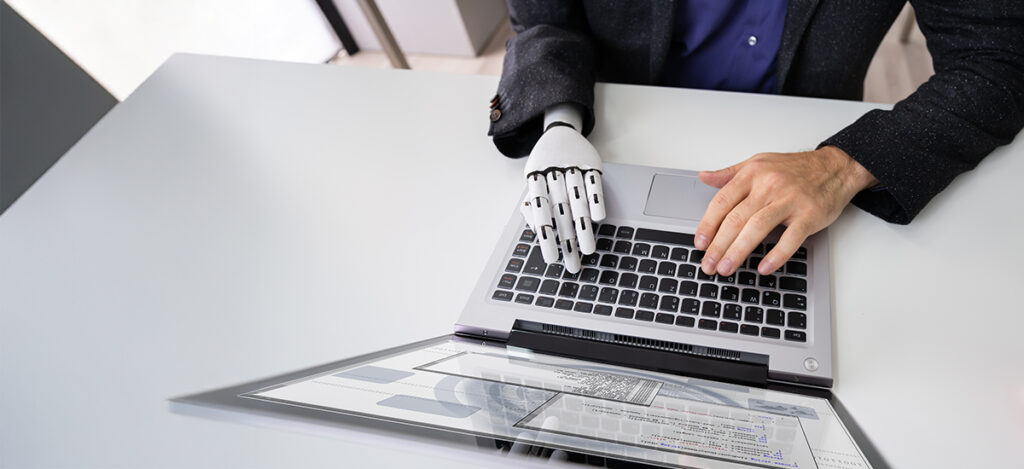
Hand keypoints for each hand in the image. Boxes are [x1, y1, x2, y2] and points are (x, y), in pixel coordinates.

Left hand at [520, 125, 604, 273]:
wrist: (559, 131)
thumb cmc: (545, 164)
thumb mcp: (533, 180)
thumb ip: (533, 204)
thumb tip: (535, 232)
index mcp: (535, 179)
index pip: (540, 213)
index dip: (546, 236)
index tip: (551, 259)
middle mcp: (553, 173)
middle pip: (560, 212)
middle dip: (567, 239)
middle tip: (573, 263)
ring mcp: (572, 167)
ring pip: (577, 200)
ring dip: (583, 226)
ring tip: (588, 250)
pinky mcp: (591, 163)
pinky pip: (593, 183)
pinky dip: (595, 200)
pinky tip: (598, 220)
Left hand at [695, 146, 877, 275]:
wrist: (835, 167)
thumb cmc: (795, 168)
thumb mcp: (759, 163)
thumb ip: (730, 173)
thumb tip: (704, 177)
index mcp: (752, 174)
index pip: (722, 201)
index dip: (708, 224)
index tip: (699, 243)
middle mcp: (769, 185)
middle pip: (736, 219)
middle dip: (718, 245)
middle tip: (708, 264)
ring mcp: (790, 200)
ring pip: (757, 228)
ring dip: (738, 251)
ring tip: (726, 268)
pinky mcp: (810, 215)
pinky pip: (790, 238)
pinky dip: (776, 255)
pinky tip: (763, 267)